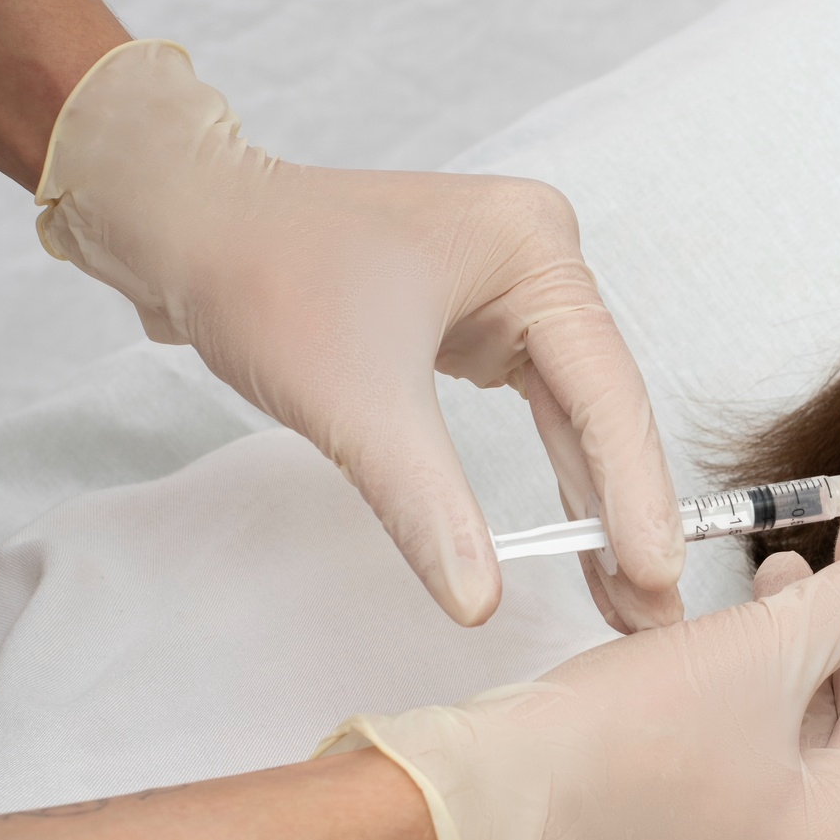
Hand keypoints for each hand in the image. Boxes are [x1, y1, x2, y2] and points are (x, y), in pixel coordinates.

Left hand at [32, 40, 681, 628]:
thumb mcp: (352, 402)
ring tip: (633, 604)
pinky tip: (583, 549)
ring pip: (575, 420)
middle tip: (660, 616)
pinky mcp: (479, 324)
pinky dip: (552, 481)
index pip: (604, 392)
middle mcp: (542, 263)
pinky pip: (536, 416)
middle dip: (626, 515)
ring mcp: (513, 293)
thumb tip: (480, 604)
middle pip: (604, 410)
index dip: (634, 493)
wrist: (180, 224)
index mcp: (535, 250)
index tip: (658, 578)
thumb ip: (428, 503)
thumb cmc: (259, 279)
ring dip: (598, 509)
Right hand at [317, 535, 839, 839]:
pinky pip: (731, 815)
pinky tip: (688, 693)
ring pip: (784, 782)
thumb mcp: (762, 644)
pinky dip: (725, 749)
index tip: (818, 578)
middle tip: (775, 589)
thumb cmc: (614, 737)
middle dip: (812, 661)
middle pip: (839, 756)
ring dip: (768, 697)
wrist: (481, 808)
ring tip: (726, 630)